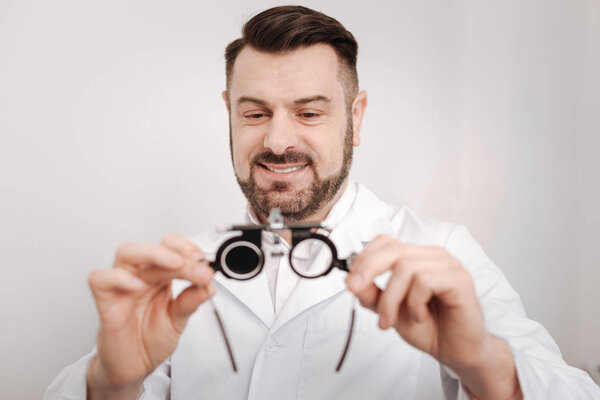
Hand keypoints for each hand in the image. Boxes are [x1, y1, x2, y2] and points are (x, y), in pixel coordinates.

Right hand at [86, 234, 214, 398]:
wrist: (133, 368)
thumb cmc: (151, 340)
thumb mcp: (179, 320)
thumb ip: (191, 301)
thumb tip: (209, 286)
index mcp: (159, 276)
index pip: (170, 247)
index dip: (187, 248)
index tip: (204, 262)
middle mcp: (140, 276)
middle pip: (152, 247)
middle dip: (177, 252)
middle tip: (197, 266)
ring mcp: (122, 286)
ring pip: (126, 252)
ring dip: (153, 254)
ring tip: (175, 265)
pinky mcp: (105, 302)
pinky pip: (101, 279)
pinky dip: (119, 278)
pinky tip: (138, 286)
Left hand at [345, 235, 520, 399]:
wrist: (456, 352)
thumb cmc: (428, 328)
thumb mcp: (390, 310)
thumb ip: (371, 295)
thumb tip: (351, 280)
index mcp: (417, 257)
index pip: (386, 242)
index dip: (364, 258)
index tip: (350, 281)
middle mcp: (433, 256)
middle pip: (393, 249)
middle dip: (368, 270)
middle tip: (355, 290)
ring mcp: (448, 265)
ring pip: (405, 267)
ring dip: (391, 298)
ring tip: (390, 320)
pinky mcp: (460, 279)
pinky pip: (425, 281)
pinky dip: (415, 303)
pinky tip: (420, 316)